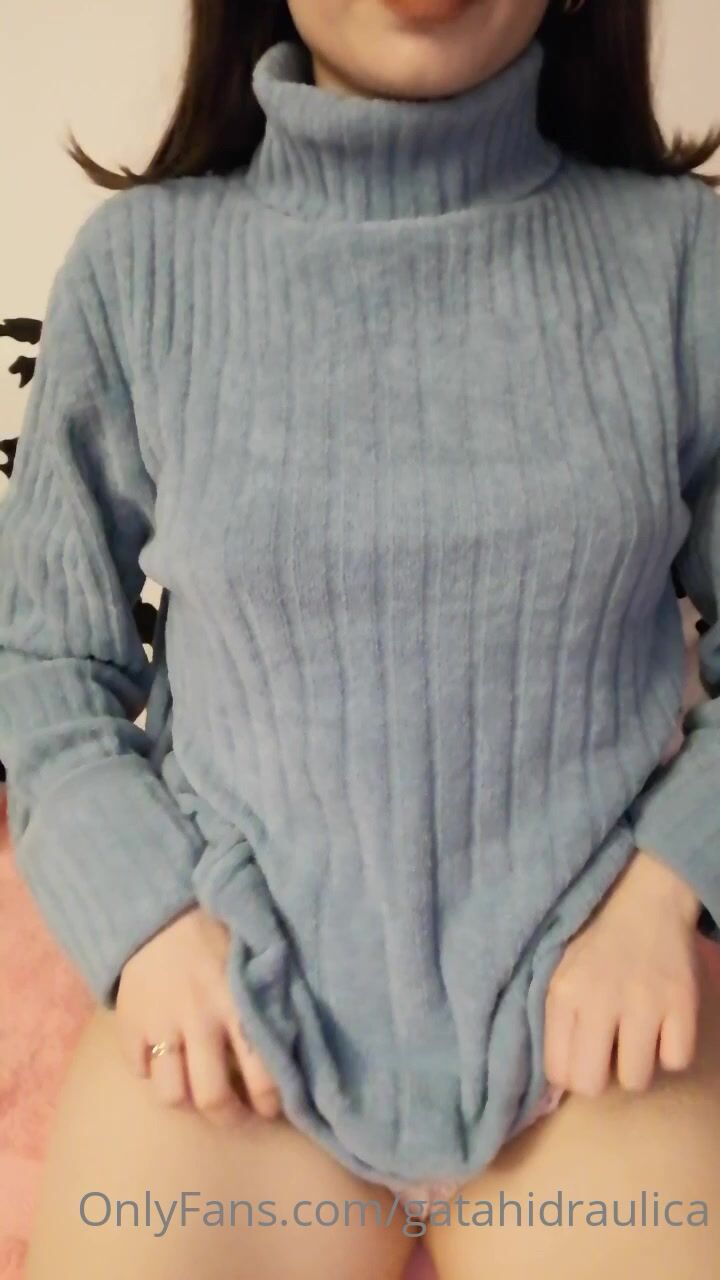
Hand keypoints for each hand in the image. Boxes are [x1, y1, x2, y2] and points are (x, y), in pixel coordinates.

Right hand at [114, 905, 281, 1124]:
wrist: (159, 910)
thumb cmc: (217, 935)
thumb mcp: (252, 962)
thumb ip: (270, 1001)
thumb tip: (299, 1046)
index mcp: (238, 1004)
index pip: (263, 1073)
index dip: (270, 1102)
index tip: (272, 1108)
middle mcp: (200, 1020)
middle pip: (211, 1098)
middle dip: (227, 1116)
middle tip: (233, 1114)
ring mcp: (161, 1025)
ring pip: (171, 1094)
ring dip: (184, 1096)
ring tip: (194, 1087)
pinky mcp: (129, 1024)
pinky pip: (139, 1071)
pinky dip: (150, 1071)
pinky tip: (162, 1058)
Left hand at [543, 849, 701, 1097]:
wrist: (646, 901)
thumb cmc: (596, 943)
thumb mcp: (559, 973)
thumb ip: (554, 1022)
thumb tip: (553, 1085)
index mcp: (564, 992)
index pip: (557, 1071)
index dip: (570, 1073)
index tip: (580, 1057)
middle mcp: (600, 1000)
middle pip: (592, 1084)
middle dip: (599, 1078)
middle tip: (608, 1054)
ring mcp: (644, 1003)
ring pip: (636, 1080)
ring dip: (637, 1066)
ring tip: (636, 1038)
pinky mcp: (683, 1004)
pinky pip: (676, 1061)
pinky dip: (671, 1051)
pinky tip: (663, 1028)